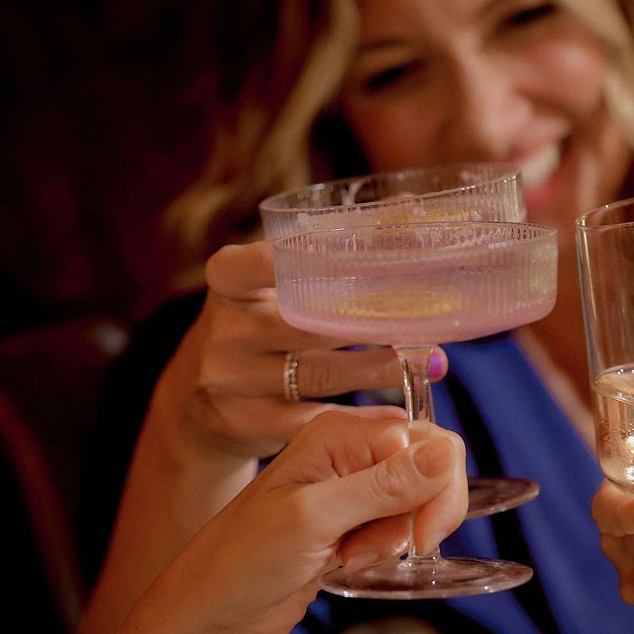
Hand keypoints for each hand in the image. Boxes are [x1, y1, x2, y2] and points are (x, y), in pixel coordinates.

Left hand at [132, 410, 467, 633]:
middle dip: (419, 514)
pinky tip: (347, 561)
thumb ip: (384, 485)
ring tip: (348, 557)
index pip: (429, 441)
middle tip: (382, 549)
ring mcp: (352, 485)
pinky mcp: (354, 518)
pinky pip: (398, 525)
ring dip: (396, 538)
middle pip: (432, 467)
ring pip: (418, 502)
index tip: (419, 536)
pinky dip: (385, 549)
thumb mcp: (316, 518)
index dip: (436, 489)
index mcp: (340, 432)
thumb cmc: (246, 559)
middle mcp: (350, 449)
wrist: (214, 611)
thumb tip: (447, 452)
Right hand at [158, 240, 445, 458]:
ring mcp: (231, 381)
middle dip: (370, 318)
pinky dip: (360, 421)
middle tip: (425, 313)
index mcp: (227, 284)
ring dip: (379, 368)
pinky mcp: (248, 424)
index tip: (368, 255)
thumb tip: (406, 209)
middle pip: (306, 322)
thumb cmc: (256, 325)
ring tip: (430, 361)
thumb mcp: (266, 287)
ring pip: (318, 373)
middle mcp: (224, 331)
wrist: (204, 400)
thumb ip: (318, 255)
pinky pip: (313, 420)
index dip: (307, 258)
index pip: (258, 263)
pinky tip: (396, 414)